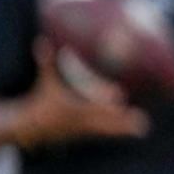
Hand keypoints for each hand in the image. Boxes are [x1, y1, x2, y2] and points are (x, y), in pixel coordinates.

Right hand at [17, 39, 149, 148]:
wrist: (30, 128)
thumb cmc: (40, 101)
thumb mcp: (45, 81)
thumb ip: (46, 61)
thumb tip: (41, 40)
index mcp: (74, 108)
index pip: (92, 106)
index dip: (105, 103)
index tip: (120, 96)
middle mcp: (81, 120)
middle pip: (105, 122)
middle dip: (123, 122)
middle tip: (143, 122)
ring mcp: (83, 129)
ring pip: (107, 130)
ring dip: (124, 129)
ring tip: (143, 128)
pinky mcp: (83, 134)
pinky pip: (103, 133)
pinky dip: (116, 131)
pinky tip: (132, 132)